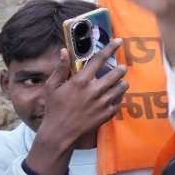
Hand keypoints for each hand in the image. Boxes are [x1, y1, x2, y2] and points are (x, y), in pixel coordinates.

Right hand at [26, 43, 127, 174]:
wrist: (60, 133)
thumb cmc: (54, 108)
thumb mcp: (52, 87)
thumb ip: (60, 68)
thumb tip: (64, 51)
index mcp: (81, 81)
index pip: (99, 59)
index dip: (110, 48)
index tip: (118, 41)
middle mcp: (95, 90)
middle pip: (117, 72)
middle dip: (120, 68)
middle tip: (120, 68)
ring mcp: (103, 102)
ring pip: (122, 86)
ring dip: (121, 82)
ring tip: (117, 83)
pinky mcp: (108, 113)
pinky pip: (119, 101)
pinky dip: (117, 97)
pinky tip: (110, 98)